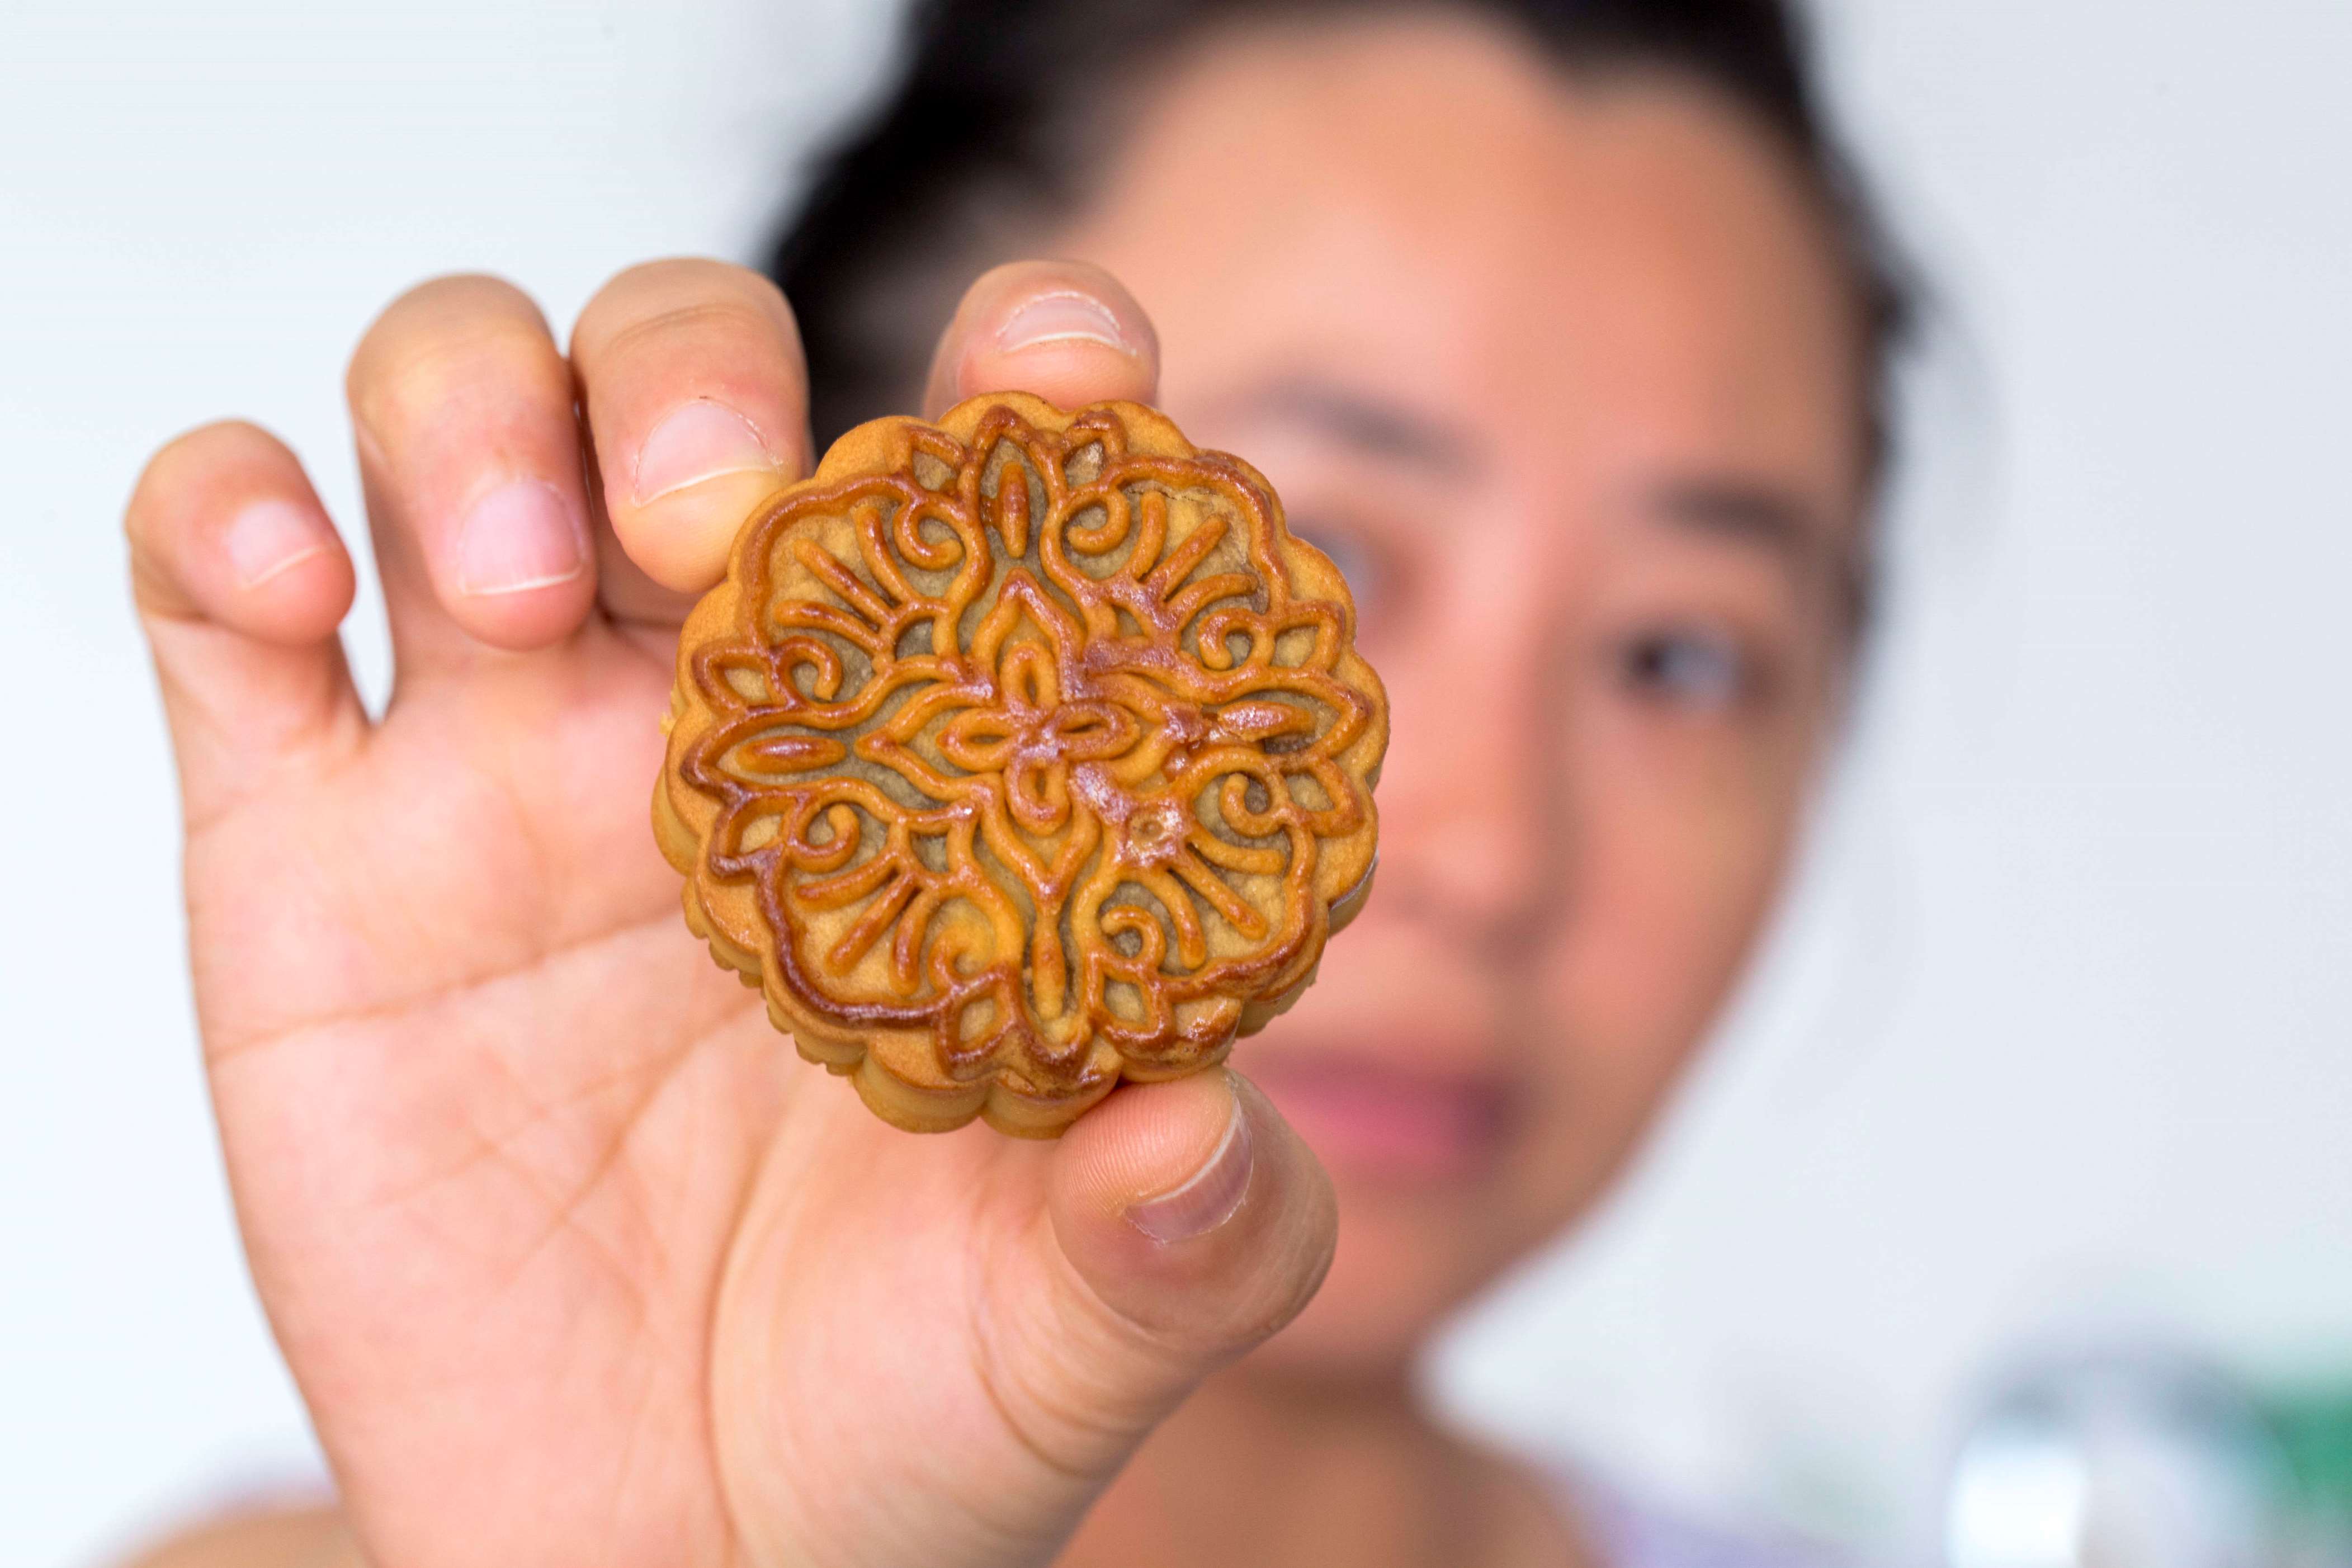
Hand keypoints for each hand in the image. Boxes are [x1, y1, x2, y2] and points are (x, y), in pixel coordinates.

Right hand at [127, 258, 1336, 1567]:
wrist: (673, 1557)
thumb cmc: (908, 1407)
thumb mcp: (1080, 1325)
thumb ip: (1192, 1230)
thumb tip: (1206, 1136)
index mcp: (928, 758)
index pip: (983, 471)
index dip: (1033, 366)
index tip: (1067, 375)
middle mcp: (714, 708)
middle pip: (683, 376)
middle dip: (695, 374)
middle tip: (715, 520)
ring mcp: (496, 756)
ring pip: (456, 409)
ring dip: (471, 406)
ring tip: (521, 579)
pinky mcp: (301, 846)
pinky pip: (215, 593)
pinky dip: (220, 517)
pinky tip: (283, 586)